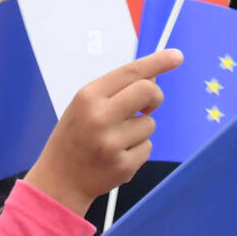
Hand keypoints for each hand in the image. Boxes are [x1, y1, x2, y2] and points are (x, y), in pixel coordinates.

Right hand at [26, 49, 183, 216]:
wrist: (60, 180)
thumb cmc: (75, 137)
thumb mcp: (85, 106)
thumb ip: (116, 90)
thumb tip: (153, 76)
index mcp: (89, 96)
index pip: (130, 72)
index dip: (157, 62)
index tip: (176, 56)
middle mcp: (100, 118)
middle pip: (148, 92)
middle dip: (155, 97)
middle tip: (148, 107)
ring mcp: (112, 144)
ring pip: (150, 124)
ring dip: (141, 130)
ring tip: (117, 140)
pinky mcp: (123, 166)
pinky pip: (147, 148)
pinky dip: (138, 150)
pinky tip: (118, 156)